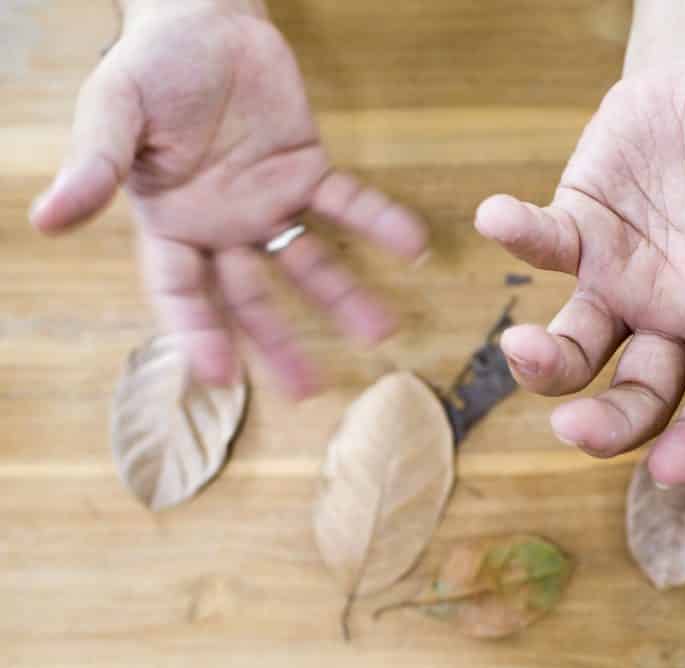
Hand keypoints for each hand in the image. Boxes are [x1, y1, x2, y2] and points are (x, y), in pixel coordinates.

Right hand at [29, 1, 426, 397]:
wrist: (203, 20)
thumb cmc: (150, 67)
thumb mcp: (113, 111)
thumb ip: (95, 166)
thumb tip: (46, 220)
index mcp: (171, 223)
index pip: (182, 292)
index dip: (198, 332)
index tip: (221, 377)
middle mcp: (223, 226)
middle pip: (252, 296)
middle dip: (279, 342)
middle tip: (310, 388)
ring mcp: (269, 202)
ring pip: (308, 262)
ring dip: (344, 297)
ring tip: (382, 332)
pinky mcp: (308, 170)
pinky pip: (347, 204)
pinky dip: (379, 223)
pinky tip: (413, 247)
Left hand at [475, 53, 684, 485]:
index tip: (667, 468)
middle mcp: (671, 312)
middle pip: (637, 392)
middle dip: (606, 423)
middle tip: (572, 429)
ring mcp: (619, 275)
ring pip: (576, 345)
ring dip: (545, 360)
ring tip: (520, 346)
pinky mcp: (577, 227)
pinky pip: (543, 244)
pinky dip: (519, 235)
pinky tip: (497, 216)